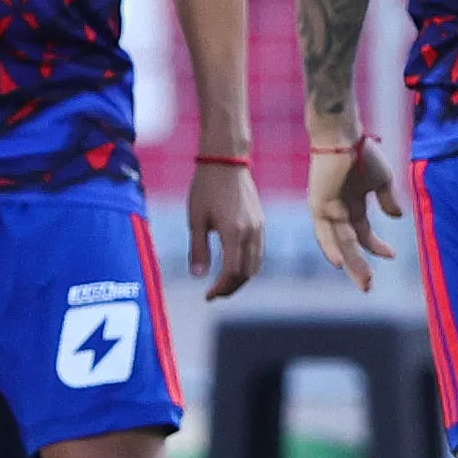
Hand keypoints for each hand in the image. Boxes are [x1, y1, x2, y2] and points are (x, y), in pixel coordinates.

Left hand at [188, 161, 266, 299]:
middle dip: (231, 287)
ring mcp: (259, 227)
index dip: (220, 288)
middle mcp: (251, 232)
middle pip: (247, 273)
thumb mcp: (196, 220)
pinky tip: (233, 264)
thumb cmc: (206, 188)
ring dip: (241, 278)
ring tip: (223, 282)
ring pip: (256, 264)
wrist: (226, 162)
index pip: (232, 272)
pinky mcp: (261, 222)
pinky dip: (248, 264)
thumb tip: (198, 277)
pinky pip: (259, 251)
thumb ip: (198, 250)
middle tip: (214, 293)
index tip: (208, 296)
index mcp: (234, 233)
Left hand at [308, 137, 403, 290]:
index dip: (377, 247)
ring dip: (351, 264)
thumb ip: (387, 199)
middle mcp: (337, 212)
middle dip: (360, 267)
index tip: (394, 255)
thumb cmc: (363, 152)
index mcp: (351, 206)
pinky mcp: (320, 205)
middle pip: (349, 246)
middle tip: (369, 288)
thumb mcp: (382, 180)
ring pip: (341, 243)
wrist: (344, 135)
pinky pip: (326, 231)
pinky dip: (331, 247)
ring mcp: (327, 210)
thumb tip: (397, 218)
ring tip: (364, 282)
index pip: (364, 234)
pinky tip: (339, 263)